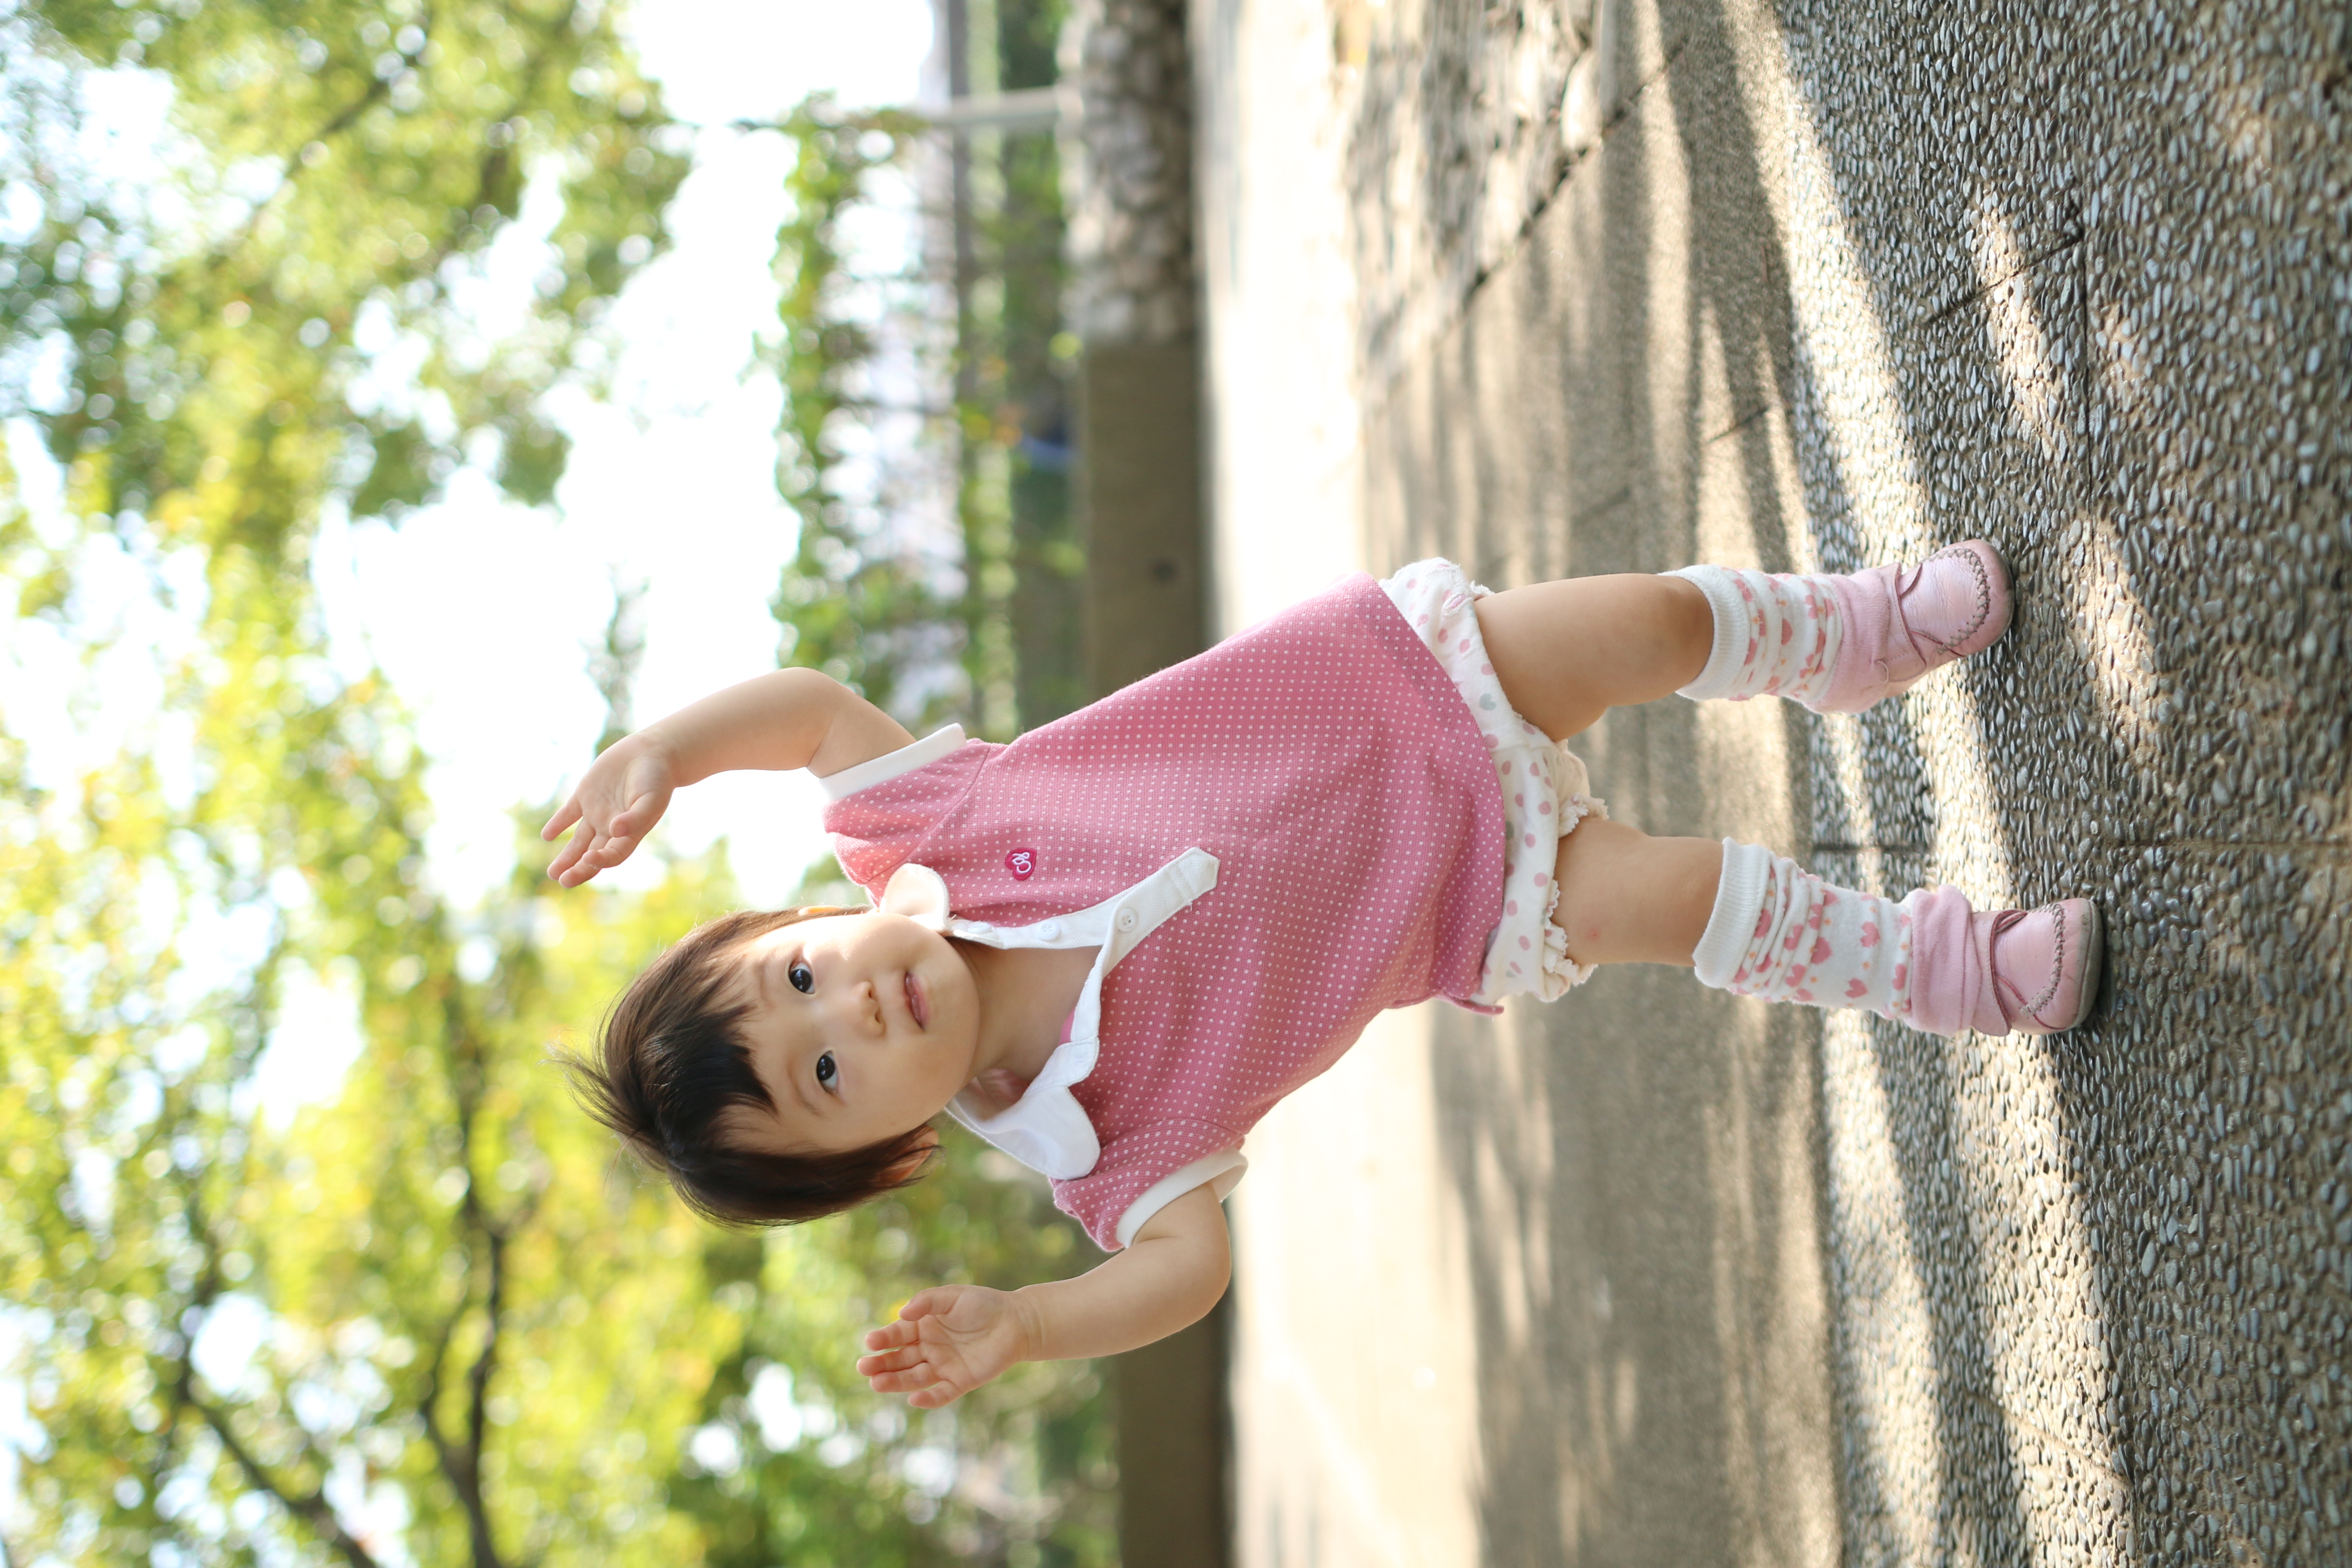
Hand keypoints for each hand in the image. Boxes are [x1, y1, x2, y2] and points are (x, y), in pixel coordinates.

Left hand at [541, 734, 677, 886]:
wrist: (651, 752)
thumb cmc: (656, 778)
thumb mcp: (651, 798)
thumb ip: (636, 817)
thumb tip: (615, 831)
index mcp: (630, 833)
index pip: (613, 855)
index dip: (601, 861)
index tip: (589, 858)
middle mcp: (612, 828)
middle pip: (593, 854)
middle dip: (579, 870)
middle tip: (563, 880)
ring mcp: (597, 813)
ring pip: (579, 841)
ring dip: (566, 857)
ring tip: (553, 873)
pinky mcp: (586, 796)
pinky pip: (569, 814)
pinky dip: (558, 824)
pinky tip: (547, 835)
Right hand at [856, 1286, 1029, 1408]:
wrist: (1017, 1321)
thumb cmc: (983, 1304)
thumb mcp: (953, 1296)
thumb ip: (927, 1301)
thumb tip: (902, 1314)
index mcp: (925, 1327)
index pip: (898, 1334)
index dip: (883, 1339)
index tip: (870, 1342)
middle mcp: (931, 1348)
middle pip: (901, 1359)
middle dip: (881, 1364)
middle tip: (863, 1368)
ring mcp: (944, 1366)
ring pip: (915, 1378)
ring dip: (896, 1382)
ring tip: (876, 1384)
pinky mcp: (961, 1381)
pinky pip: (942, 1394)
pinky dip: (929, 1399)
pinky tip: (914, 1399)